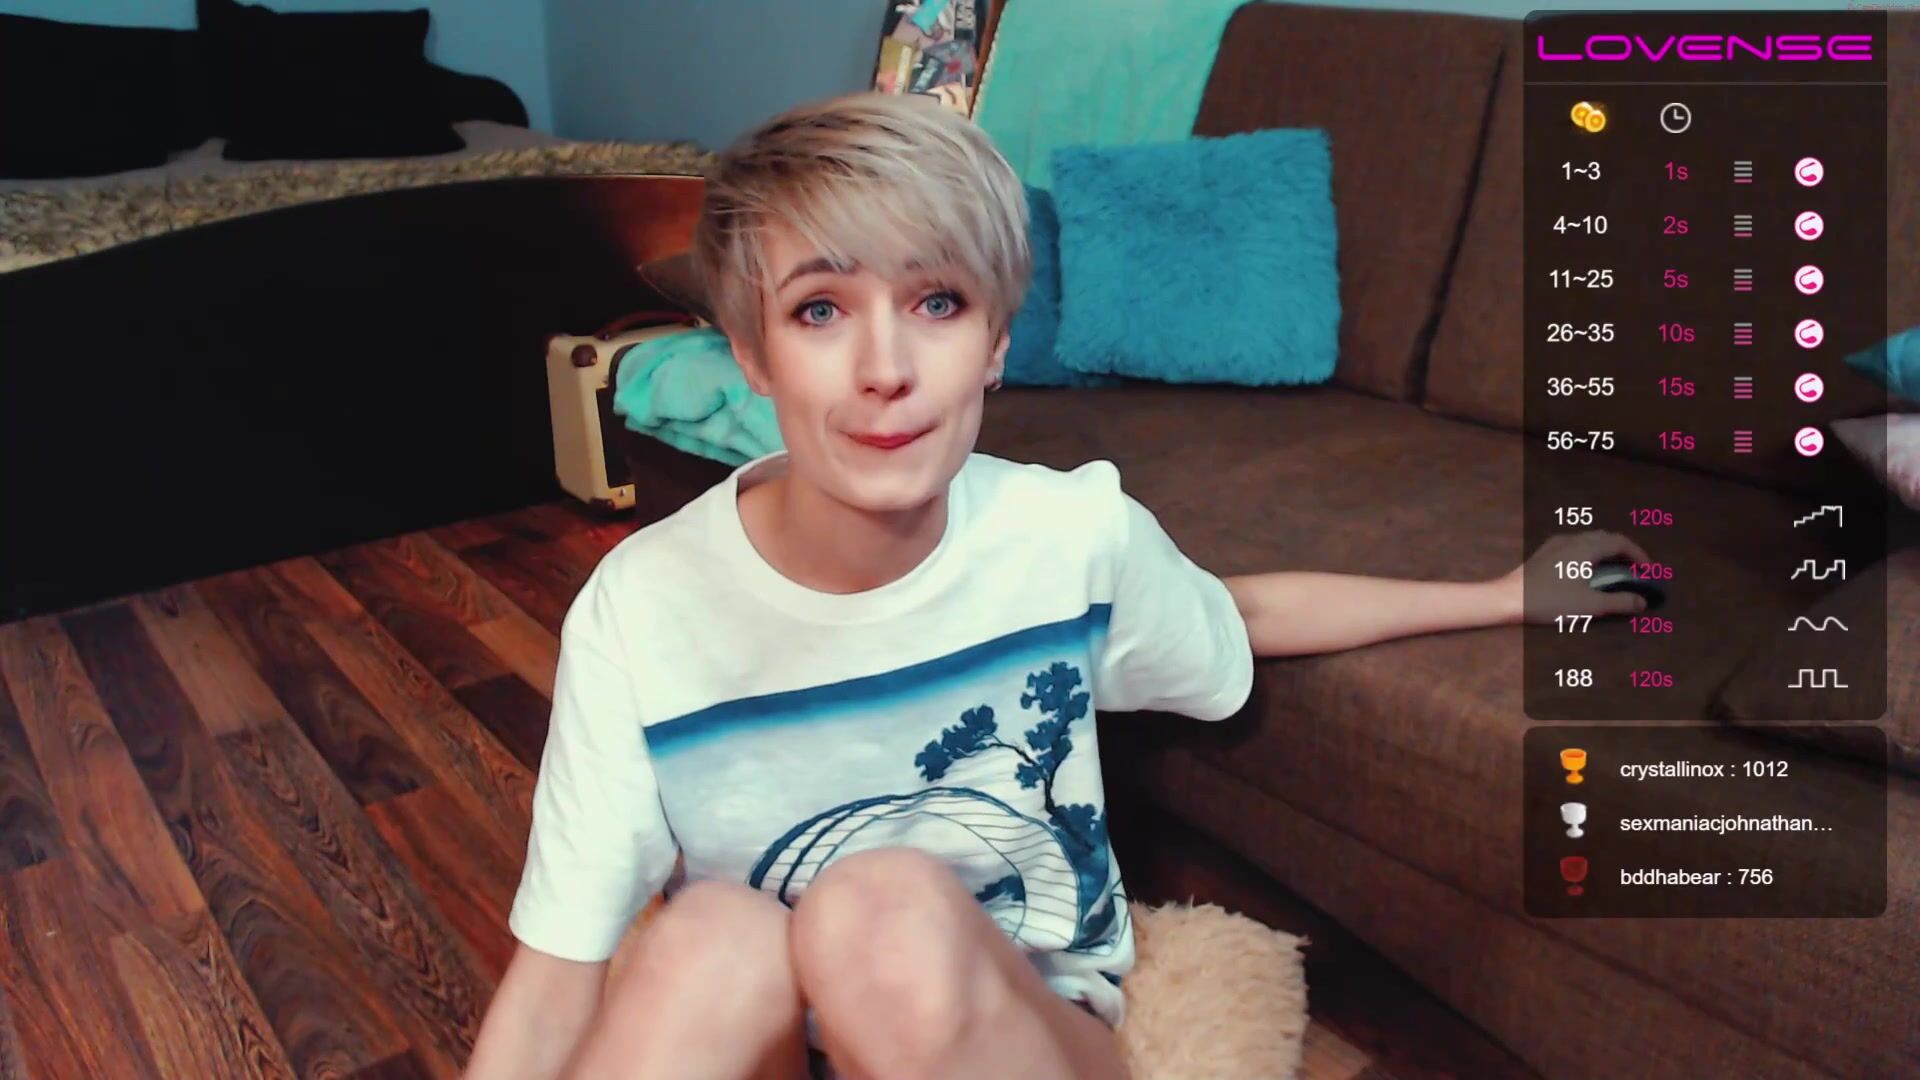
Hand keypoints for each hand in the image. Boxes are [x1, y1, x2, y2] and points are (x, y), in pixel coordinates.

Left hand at [1496, 530, 1653, 623]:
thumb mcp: (1590, 605)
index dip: (1639, 554)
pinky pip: (1576, 544)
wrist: (1509, 598)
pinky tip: (1587, 568)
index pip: (1620, 542)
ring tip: (1615, 569)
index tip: (1649, 570)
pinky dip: (1590, 552)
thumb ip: (1620, 602)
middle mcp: (1573, 539)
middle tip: (1635, 569)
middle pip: (1606, 537)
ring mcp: (1556, 543)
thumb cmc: (1551, 601)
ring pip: (1590, 539)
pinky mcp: (1545, 552)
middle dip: (1624, 550)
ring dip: (1607, 550)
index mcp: (1586, 547)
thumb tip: (1643, 601)